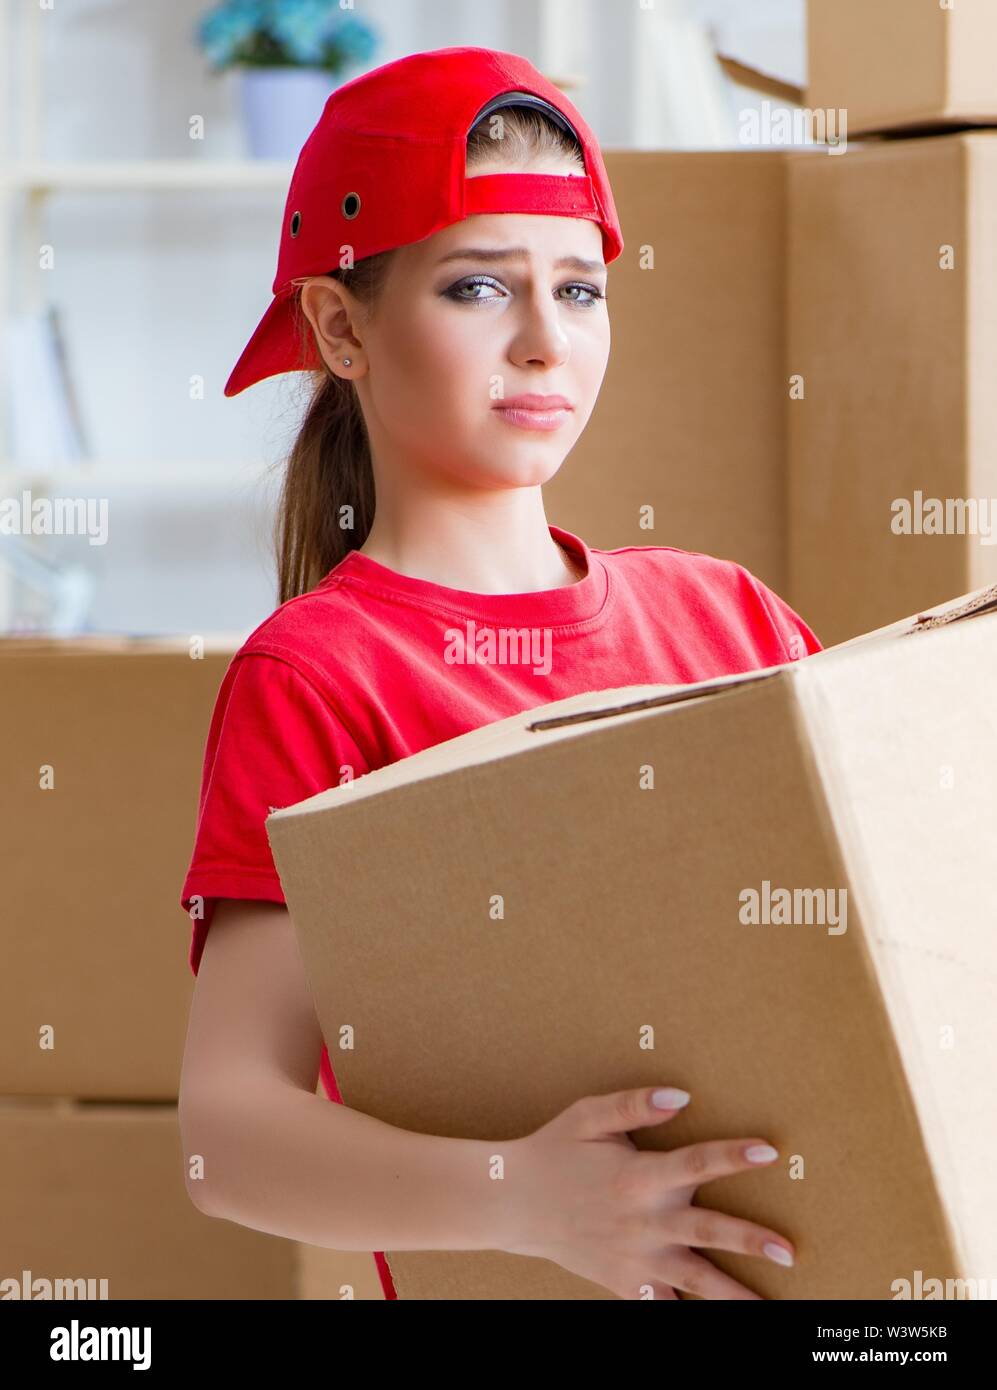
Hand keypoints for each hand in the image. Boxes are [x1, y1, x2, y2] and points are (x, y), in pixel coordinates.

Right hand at [501, 1084, 793, 1299]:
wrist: (513, 1202)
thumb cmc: (556, 1150)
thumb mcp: (590, 1116)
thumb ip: (635, 1104)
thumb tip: (681, 1096)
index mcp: (638, 1176)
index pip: (695, 1161)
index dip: (733, 1156)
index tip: (771, 1151)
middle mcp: (642, 1221)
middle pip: (705, 1230)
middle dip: (748, 1240)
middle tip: (788, 1250)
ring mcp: (635, 1257)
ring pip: (693, 1279)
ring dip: (733, 1294)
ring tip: (769, 1307)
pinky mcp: (624, 1282)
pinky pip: (660, 1305)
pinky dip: (682, 1311)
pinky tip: (714, 1321)